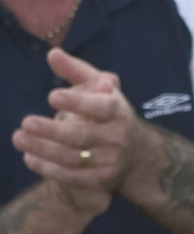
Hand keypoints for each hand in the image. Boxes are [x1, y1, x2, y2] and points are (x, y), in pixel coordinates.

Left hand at [11, 48, 142, 205]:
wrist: (134, 152)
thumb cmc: (107, 111)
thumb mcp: (98, 87)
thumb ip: (75, 70)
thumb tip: (53, 55)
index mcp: (118, 110)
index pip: (100, 108)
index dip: (78, 103)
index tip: (53, 96)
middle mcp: (118, 137)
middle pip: (81, 136)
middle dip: (52, 130)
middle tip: (26, 122)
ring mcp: (111, 161)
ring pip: (73, 157)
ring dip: (43, 149)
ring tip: (19, 138)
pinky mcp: (102, 179)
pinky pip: (73, 177)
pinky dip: (50, 169)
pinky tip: (29, 158)